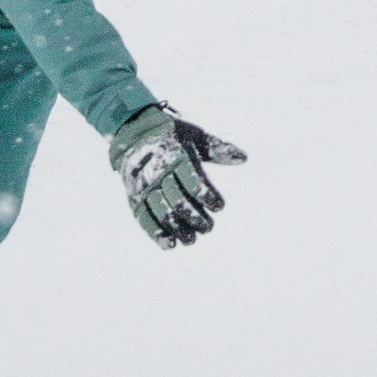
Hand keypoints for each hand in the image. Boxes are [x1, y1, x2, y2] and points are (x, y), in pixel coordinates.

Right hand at [108, 106, 246, 248]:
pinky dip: (156, 234)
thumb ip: (218, 148)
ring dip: (178, 229)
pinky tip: (170, 244)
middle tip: (209, 228)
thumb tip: (244, 158)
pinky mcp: (133, 197)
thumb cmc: (172, 134)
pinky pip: (143, 218)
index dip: (207, 195)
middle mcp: (157, 172)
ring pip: (161, 212)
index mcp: (175, 155)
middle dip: (195, 217)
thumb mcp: (195, 135)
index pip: (192, 180)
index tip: (220, 206)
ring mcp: (143, 186)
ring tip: (192, 239)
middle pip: (177, 200)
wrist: (132, 131)